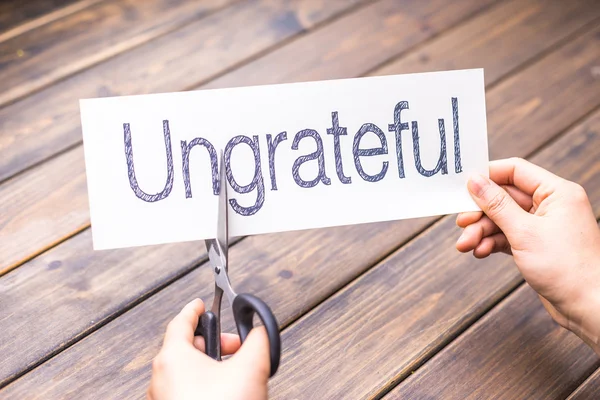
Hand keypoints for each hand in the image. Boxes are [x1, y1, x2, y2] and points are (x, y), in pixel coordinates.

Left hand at [147, 298, 270, 399]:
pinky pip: (184, 389)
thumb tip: (261, 330)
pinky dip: (202, 383)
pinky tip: (225, 391)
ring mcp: (163, 398)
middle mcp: (161, 377)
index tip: (201, 304)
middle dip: (213, 342)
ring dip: (209, 365)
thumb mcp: (250, 368)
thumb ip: (258, 340)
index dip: (194, 310)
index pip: (180, 322)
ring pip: (185, 370)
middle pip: (185, 347)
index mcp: (172, 358)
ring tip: (234, 372)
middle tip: (235, 346)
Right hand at [455, 157, 599, 352]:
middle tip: (461, 224)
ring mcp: (542, 226)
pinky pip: (507, 235)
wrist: (588, 307)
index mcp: (556, 192)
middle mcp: (550, 205)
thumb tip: (475, 180)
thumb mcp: (524, 232)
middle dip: (480, 213)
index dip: (488, 176)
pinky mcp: (535, 245)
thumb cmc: (568, 269)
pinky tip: (480, 251)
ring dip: (481, 231)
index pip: (515, 171)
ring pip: (502, 219)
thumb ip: (496, 204)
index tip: (463, 186)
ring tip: (466, 245)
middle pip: (504, 197)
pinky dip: (491, 242)